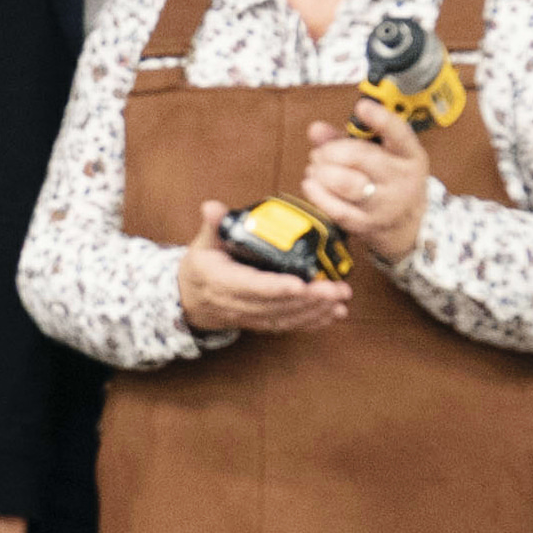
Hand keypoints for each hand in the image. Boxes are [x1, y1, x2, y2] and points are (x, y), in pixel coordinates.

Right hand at [170, 206, 352, 337]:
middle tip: (338, 289)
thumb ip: (214, 225)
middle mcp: (238, 304)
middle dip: (310, 299)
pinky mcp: (262, 323)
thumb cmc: (201, 267)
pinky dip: (312, 322)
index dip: (277, 287)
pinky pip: (288, 326)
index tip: (300, 283)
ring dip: (316, 311)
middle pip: (277, 305)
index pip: (253, 287)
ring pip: (286, 318)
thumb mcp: (203, 243)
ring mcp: (251, 317)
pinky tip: (333, 314)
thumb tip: (212, 207)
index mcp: (223, 282)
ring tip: (341, 299)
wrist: (191, 300)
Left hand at [298, 101, 436, 263]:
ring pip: (347, 184)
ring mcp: (385, 204)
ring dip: (323, 172)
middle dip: (332, 151)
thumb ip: (347, 136)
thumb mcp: (379, 151)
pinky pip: (336, 209)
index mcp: (409, 155)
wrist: (404, 221)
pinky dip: (317, 193)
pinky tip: (311, 183)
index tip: (362, 107)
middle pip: (362, 158)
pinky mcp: (366, 223)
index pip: (399, 134)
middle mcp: (402, 179)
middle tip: (321, 152)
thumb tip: (316, 129)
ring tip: (316, 167)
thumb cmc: (386, 176)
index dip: (380, 119)